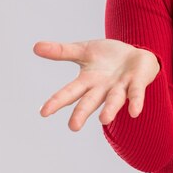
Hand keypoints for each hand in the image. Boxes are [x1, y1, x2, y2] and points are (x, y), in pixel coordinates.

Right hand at [33, 39, 159, 130]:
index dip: (57, 101)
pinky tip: (135, 112)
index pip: (70, 92)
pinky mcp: (137, 83)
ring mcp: (120, 87)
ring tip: (104, 120)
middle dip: (82, 113)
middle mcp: (103, 89)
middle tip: (73, 126)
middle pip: (90, 102)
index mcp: (88, 81)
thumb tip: (35, 46)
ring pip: (114, 100)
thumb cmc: (108, 57)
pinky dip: (135, 102)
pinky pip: (136, 93)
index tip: (43, 112)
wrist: (137, 54)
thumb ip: (62, 51)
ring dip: (110, 109)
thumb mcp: (84, 50)